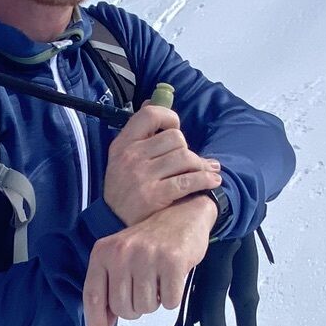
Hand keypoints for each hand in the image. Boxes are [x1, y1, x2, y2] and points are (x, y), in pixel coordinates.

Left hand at [83, 197, 214, 325]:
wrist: (183, 213)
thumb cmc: (151, 242)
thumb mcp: (122, 259)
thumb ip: (109, 290)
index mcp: (103, 253)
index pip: (93, 297)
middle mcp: (121, 253)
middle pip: (123, 309)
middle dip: (136, 308)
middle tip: (146, 288)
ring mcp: (147, 256)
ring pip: (146, 308)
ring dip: (155, 301)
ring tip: (158, 278)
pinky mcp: (172, 261)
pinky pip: (169, 302)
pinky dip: (172, 297)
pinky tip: (173, 277)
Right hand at [102, 102, 221, 226]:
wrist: (113, 225)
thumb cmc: (123, 189)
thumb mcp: (121, 158)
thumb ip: (139, 133)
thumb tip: (154, 100)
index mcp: (123, 144)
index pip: (150, 115)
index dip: (168, 117)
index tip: (174, 128)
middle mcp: (131, 156)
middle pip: (175, 138)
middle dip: (187, 149)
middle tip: (189, 161)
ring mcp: (142, 176)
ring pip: (185, 158)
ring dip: (200, 165)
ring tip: (205, 171)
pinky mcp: (155, 196)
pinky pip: (188, 180)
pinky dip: (205, 180)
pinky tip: (212, 181)